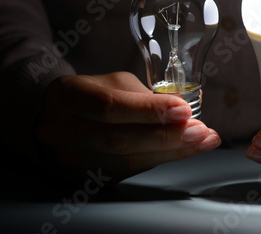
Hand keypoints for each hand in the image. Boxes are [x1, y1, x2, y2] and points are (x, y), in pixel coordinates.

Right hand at [36, 72, 220, 182]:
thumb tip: (182, 111)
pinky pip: (129, 171)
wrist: (58, 120)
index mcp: (66, 96)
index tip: (183, 110)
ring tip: (202, 142)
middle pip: (119, 140)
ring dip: (171, 152)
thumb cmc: (92, 95)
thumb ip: (143, 97)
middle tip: (201, 132)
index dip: (148, 110)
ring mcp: (72, 159)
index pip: (108, 106)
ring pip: (126, 161)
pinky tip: (183, 150)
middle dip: (167, 136)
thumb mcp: (113, 84)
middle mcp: (62, 131)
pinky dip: (160, 159)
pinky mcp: (87, 177)